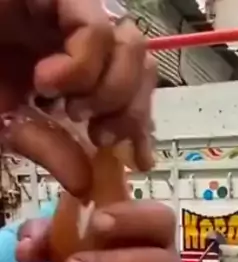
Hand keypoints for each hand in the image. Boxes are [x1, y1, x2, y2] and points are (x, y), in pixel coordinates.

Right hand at [0, 0, 155, 195]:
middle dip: (128, 110)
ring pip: (130, 42)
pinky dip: (81, 66)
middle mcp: (76, 31)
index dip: (141, 123)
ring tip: (70, 109)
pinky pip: (95, 27)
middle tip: (98, 136)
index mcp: (73, 62)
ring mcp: (68, 6)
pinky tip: (49, 82)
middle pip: (141, 64)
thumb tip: (85, 184)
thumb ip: (48, 148)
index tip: (136, 160)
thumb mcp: (8, 126)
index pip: (132, 87)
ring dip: (108, 89)